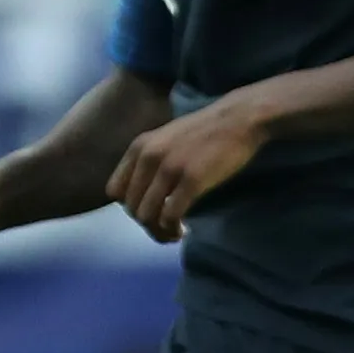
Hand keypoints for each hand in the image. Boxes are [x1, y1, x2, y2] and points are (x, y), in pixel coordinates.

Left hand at [107, 101, 267, 243]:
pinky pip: (170, 215)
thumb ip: (149, 161)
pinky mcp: (192, 180)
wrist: (238, 119)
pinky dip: (173, 228)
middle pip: (130, 207)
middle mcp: (148, 157)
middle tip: (164, 229)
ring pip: (146, 215)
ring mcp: (169, 168)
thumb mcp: (164, 139)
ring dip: (158, 231)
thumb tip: (142, 193)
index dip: (129, 206)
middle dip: (146, 224)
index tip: (149, 210)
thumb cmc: (205, 131)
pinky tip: (183, 229)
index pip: (114, 190)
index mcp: (138, 148)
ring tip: (173, 233)